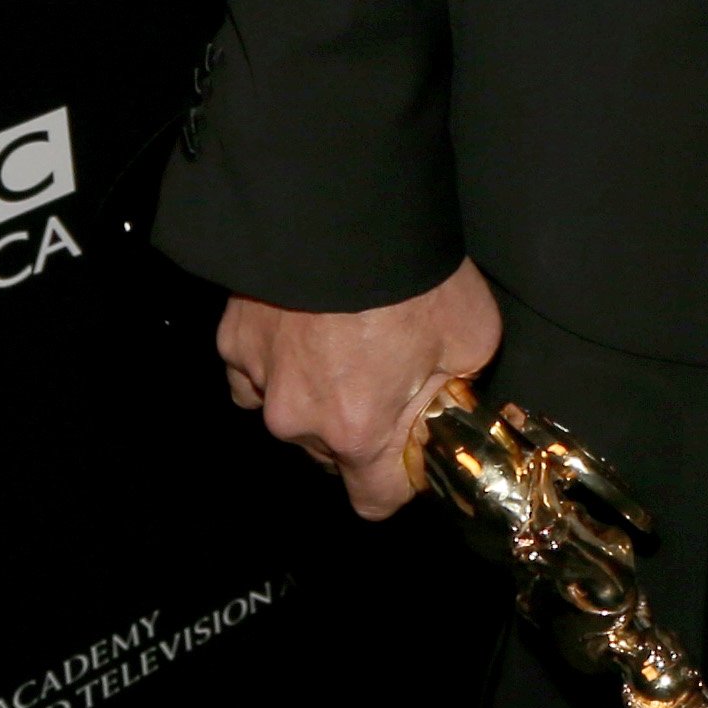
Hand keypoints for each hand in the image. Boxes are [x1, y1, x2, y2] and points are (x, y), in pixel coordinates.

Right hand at [218, 258, 502, 520]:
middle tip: (388, 370)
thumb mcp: (473, 338)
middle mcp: (299, 418)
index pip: (374, 500)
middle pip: (333, 453)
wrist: (345, 206)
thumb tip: (453, 407)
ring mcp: (259, 379)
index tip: (413, 447)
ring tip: (346, 339)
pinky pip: (255, 373)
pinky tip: (306, 328)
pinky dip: (278, 362)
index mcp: (358, 430)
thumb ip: (460, 390)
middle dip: (361, 425)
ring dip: (316, 392)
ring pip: (292, 412)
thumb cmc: (412, 271)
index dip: (399, 478)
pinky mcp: (234, 341)